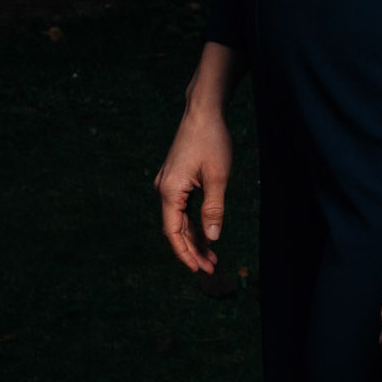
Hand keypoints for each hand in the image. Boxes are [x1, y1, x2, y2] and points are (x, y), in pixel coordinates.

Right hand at [154, 103, 232, 274]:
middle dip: (193, 249)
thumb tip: (213, 238)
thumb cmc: (211, 140)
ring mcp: (169, 184)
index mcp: (170, 191)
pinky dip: (194, 222)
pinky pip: (183, 208)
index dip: (185, 253)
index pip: (173, 232)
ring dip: (195, 238)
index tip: (199, 269)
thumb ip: (213, 209)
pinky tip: (207, 234)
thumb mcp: (217, 177)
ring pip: (180, 219)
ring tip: (212, 256)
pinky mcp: (177, 179)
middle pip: (176, 229)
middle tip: (212, 267)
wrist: (203, 111)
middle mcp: (164, 189)